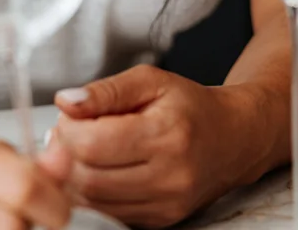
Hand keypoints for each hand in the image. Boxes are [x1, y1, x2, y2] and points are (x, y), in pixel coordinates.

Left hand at [54, 65, 268, 227]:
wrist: (232, 139)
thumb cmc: (189, 106)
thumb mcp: (150, 81)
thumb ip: (106, 91)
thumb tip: (65, 103)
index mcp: (166, 133)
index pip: (93, 144)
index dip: (68, 130)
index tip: (69, 116)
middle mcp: (168, 176)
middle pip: (89, 178)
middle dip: (66, 154)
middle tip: (70, 132)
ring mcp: (165, 204)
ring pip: (95, 201)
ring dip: (75, 176)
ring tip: (83, 149)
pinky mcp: (161, 221)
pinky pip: (110, 214)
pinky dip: (94, 193)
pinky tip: (99, 169)